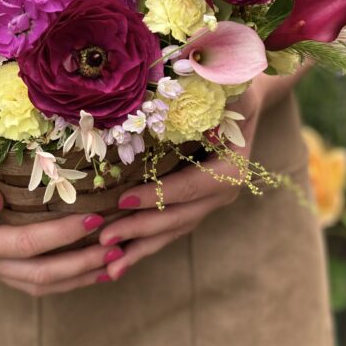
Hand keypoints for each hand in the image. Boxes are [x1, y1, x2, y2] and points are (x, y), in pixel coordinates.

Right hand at [0, 154, 123, 295]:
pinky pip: (32, 271)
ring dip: (79, 275)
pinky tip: (86, 260)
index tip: (95, 218)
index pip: (26, 244)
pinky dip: (63, 271)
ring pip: (39, 281)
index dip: (62, 235)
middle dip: (82, 264)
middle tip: (119, 247)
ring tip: (115, 261)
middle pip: (40, 275)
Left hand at [98, 87, 262, 279]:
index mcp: (230, 169)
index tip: (122, 200)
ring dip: (140, 248)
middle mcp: (223, 192)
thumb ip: (205, 87)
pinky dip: (145, 243)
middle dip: (140, 230)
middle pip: (179, 217)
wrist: (242, 101)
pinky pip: (169, 228)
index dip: (158, 196)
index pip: (190, 187)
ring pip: (173, 230)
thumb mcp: (222, 83)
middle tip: (103, 239)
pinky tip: (120, 259)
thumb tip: (176, 77)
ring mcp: (209, 203)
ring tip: (108, 268)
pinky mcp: (194, 205)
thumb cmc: (229, 87)